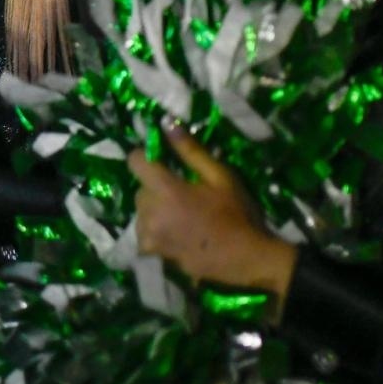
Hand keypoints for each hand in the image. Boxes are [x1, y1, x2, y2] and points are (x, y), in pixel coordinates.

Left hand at [128, 121, 296, 311]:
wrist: (247, 259)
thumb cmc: (236, 215)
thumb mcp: (220, 177)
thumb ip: (190, 151)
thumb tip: (167, 123)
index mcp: (165, 189)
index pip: (135, 161)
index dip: (146, 158)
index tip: (162, 163)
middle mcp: (151, 212)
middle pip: (140, 189)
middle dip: (155, 187)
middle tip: (182, 193)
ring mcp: (151, 236)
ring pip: (141, 213)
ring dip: (154, 211)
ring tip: (181, 216)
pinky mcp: (155, 254)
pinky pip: (145, 235)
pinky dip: (155, 232)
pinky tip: (176, 234)